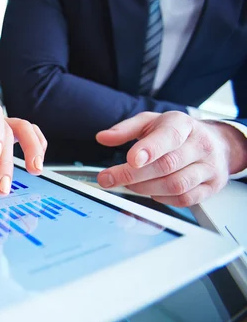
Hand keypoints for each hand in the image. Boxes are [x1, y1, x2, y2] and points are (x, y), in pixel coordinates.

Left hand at [0, 91, 47, 193]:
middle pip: (8, 131)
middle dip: (7, 160)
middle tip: (2, 187)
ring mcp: (7, 122)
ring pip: (27, 130)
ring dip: (34, 149)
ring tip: (35, 171)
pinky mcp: (13, 131)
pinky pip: (32, 133)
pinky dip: (38, 146)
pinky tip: (37, 165)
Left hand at [95, 111, 246, 206]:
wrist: (218, 142)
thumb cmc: (177, 132)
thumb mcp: (150, 122)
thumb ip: (125, 129)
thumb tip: (102, 137)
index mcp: (182, 124)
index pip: (169, 136)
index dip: (149, 149)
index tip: (130, 160)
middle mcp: (200, 145)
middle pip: (167, 165)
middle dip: (132, 175)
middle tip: (108, 179)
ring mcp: (209, 167)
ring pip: (175, 185)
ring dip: (145, 188)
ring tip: (129, 184)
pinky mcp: (211, 186)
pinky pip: (185, 199)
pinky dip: (162, 198)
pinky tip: (151, 191)